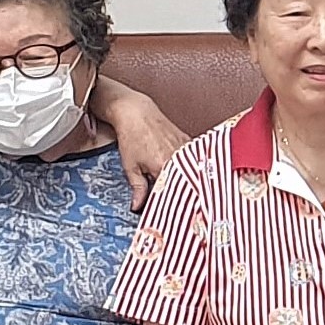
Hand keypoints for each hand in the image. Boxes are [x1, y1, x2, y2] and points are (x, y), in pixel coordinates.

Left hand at [93, 81, 187, 202]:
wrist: (136, 112)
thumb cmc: (132, 136)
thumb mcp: (131, 166)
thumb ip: (138, 188)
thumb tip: (137, 205)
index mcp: (164, 166)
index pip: (172, 192)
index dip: (170, 203)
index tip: (169, 211)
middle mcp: (178, 157)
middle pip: (185, 183)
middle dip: (181, 193)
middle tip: (179, 204)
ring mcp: (186, 148)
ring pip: (191, 172)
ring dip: (188, 180)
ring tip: (185, 189)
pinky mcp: (188, 142)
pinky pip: (193, 160)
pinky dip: (191, 168)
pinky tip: (189, 173)